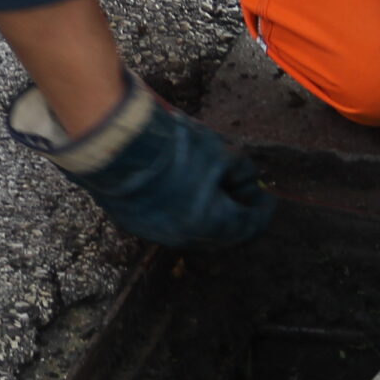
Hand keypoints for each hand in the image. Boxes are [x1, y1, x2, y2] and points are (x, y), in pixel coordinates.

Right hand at [8, 75, 273, 247]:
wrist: (113, 143)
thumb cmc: (171, 147)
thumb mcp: (218, 150)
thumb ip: (240, 172)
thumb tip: (246, 184)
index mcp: (209, 224)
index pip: (248, 226)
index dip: (262, 211)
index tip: (267, 199)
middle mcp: (182, 237)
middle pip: (219, 232)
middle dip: (233, 213)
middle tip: (239, 193)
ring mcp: (153, 231)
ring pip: (190, 228)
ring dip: (204, 212)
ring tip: (207, 186)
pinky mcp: (130, 221)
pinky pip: (164, 220)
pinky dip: (178, 208)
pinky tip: (176, 186)